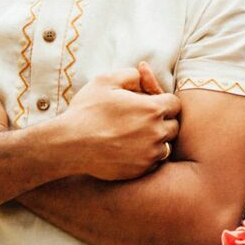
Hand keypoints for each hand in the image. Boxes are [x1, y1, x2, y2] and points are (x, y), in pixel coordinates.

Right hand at [60, 61, 179, 180]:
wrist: (69, 144)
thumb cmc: (87, 111)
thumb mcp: (106, 81)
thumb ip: (131, 74)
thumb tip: (142, 76)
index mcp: (152, 109)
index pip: (175, 104)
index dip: (163, 101)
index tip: (149, 103)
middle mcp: (156, 133)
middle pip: (173, 126)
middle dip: (162, 121)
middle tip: (142, 119)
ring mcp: (149, 154)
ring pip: (165, 145)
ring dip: (156, 140)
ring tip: (136, 134)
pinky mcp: (140, 170)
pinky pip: (153, 162)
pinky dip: (146, 156)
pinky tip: (129, 149)